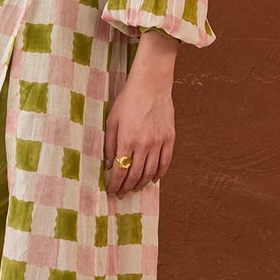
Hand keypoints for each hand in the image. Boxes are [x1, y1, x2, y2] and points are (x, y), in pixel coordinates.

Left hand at [104, 70, 175, 196]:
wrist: (151, 85)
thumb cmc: (128, 100)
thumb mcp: (112, 121)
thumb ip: (110, 145)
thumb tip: (109, 165)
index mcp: (127, 140)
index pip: (120, 171)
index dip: (115, 184)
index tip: (112, 191)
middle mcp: (144, 144)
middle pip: (135, 175)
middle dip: (127, 187)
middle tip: (122, 194)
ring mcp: (159, 142)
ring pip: (150, 172)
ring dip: (141, 183)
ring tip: (135, 188)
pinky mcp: (170, 138)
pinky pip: (165, 162)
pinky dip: (159, 174)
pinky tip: (153, 179)